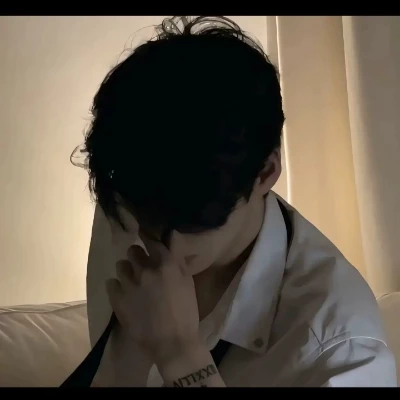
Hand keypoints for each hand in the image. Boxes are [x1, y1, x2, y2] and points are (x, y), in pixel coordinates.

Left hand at [106, 231, 200, 366]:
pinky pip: (110, 283)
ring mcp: (129, 284)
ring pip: (120, 266)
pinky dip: (117, 287)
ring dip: (127, 271)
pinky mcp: (117, 299)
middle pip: (133, 250)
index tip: (144, 237)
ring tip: (132, 282)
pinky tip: (125, 295)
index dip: (146, 237)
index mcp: (166, 264)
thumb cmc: (185, 312)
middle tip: (142, 267)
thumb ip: (177, 258)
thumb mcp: (187, 281)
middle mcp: (146, 270)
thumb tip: (170, 235)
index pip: (151, 240)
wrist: (173, 343)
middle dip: (137, 256)